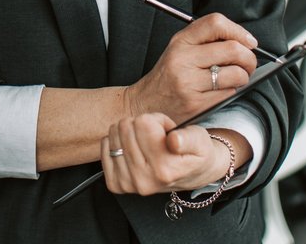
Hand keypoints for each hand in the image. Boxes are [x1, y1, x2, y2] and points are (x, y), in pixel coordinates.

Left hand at [101, 114, 228, 195]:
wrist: (192, 174)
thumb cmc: (195, 154)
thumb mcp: (200, 141)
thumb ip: (188, 139)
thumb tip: (173, 140)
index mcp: (164, 170)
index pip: (143, 123)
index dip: (157, 120)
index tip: (167, 131)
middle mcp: (144, 181)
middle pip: (126, 126)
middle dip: (143, 125)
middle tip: (157, 137)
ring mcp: (128, 184)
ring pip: (114, 133)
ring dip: (130, 132)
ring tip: (148, 143)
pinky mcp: (116, 184)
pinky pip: (105, 146)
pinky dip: (118, 141)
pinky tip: (133, 149)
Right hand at [122, 13, 258, 123]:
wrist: (143, 104)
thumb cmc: (168, 76)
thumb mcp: (179, 49)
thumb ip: (206, 41)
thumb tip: (245, 41)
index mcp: (180, 41)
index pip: (216, 23)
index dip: (239, 31)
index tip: (249, 42)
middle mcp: (183, 59)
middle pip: (232, 49)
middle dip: (249, 58)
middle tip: (249, 64)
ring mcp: (188, 82)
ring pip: (236, 74)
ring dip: (243, 77)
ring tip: (235, 79)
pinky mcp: (195, 104)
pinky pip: (229, 94)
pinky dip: (232, 92)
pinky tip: (221, 92)